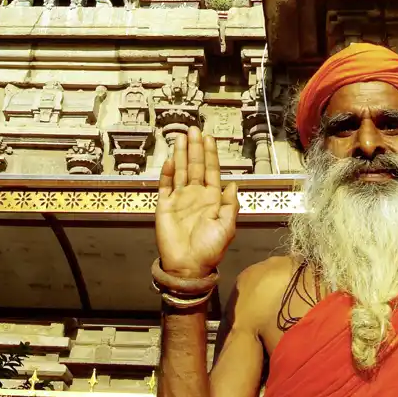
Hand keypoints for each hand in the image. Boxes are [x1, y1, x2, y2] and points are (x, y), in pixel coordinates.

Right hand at [156, 126, 238, 278]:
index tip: (209, 138)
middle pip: (194, 166)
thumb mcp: (227, 228)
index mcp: (212, 199)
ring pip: (179, 171)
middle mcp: (195, 195)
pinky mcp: (164, 206)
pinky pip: (164, 186)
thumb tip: (233, 184)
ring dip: (180, 154)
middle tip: (194, 129)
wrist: (188, 267)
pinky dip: (166, 173)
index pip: (211, 171)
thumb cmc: (210, 250)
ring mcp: (179, 199)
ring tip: (181, 137)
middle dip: (195, 148)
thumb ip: (231, 205)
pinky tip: (169, 160)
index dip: (210, 154)